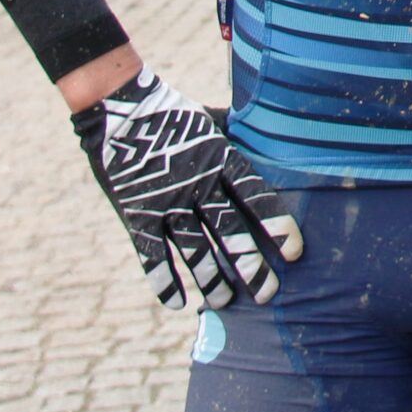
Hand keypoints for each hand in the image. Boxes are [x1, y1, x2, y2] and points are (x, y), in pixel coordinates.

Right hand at [72, 68, 302, 309]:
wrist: (119, 107)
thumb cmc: (172, 111)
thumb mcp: (213, 119)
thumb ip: (238, 137)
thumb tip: (273, 140)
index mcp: (222, 158)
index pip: (257, 198)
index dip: (276, 226)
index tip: (292, 253)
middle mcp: (199, 184)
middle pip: (230, 232)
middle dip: (250, 266)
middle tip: (267, 293)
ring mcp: (166, 202)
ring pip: (195, 250)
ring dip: (211, 279)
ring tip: (225, 302)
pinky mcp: (136, 214)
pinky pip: (152, 255)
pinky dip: (163, 281)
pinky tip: (177, 304)